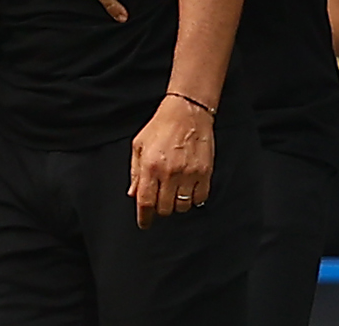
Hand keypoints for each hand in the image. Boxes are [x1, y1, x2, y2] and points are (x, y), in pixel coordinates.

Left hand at [129, 94, 214, 229]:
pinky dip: (193, 200)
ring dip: (175, 204)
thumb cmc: (160, 127)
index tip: (144, 224)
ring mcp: (189, 174)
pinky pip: (199, 199)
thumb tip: (133, 194)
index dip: (144, 217)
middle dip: (159, 209)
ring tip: (173, 193)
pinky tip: (187, 190)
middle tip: (158, 201)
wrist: (187, 113)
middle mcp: (170, 172)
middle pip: (164, 208)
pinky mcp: (205, 173)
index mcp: (150, 165)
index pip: (145, 201)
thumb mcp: (139, 146)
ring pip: (182, 206)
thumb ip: (135, 172)